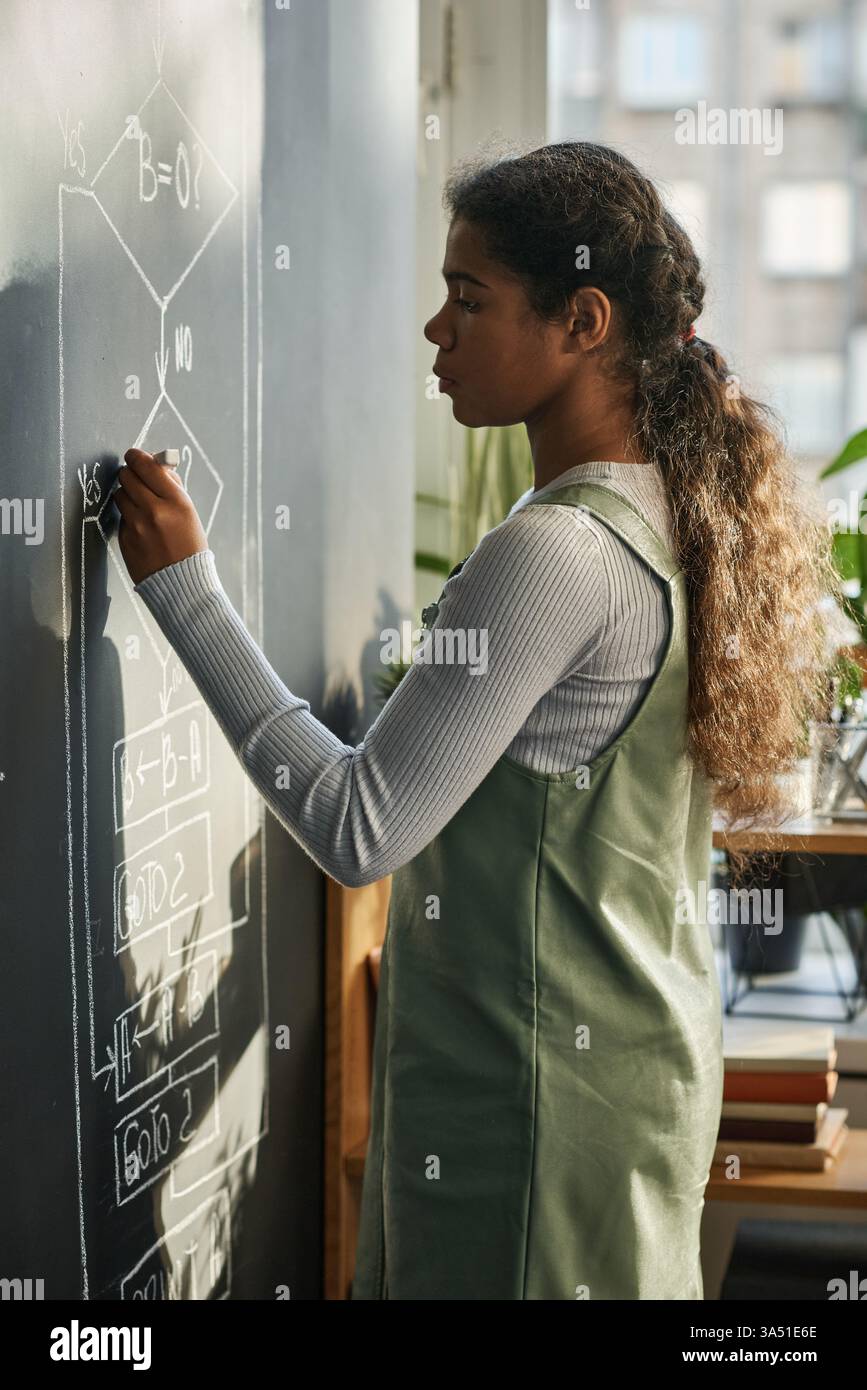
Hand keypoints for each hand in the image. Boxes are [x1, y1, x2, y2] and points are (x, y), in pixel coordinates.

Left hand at [114, 448, 209, 584]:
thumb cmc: (189, 546)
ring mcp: (137, 526)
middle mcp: (155, 511)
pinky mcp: (125, 538)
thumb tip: (155, 463)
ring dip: (127, 494)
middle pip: (127, 476)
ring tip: (139, 503)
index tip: (134, 455)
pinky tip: (141, 526)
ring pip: (119, 494)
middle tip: (135, 477)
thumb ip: (172, 486)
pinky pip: (121, 516)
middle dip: (130, 473)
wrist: (182, 582)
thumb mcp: (189, 512)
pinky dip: (128, 516)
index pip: (146, 465)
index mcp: (176, 502)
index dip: (137, 456)